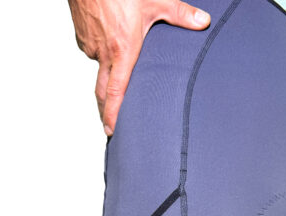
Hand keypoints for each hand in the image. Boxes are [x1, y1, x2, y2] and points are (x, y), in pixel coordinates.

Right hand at [67, 0, 210, 135]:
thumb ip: (180, 14)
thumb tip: (203, 22)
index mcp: (122, 50)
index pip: (116, 92)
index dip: (113, 114)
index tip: (111, 131)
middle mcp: (104, 52)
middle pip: (102, 91)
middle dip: (106, 110)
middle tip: (111, 125)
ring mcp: (90, 43)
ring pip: (101, 65)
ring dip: (108, 72)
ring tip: (119, 72)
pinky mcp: (82, 33)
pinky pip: (93, 49)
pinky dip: (102, 50)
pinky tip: (111, 41)